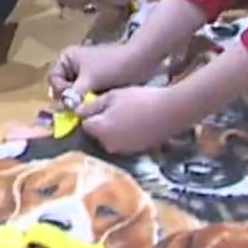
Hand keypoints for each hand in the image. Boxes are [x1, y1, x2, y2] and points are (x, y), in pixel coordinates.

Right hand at [49, 41, 156, 101]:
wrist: (139, 61)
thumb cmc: (112, 67)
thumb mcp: (89, 81)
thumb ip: (74, 96)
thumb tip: (66, 110)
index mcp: (67, 58)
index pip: (54, 80)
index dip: (61, 91)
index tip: (73, 99)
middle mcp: (73, 64)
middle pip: (63, 87)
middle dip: (71, 98)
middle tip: (80, 106)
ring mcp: (84, 73)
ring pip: (75, 92)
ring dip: (81, 101)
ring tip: (89, 107)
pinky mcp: (95, 80)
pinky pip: (86, 93)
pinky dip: (89, 100)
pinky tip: (95, 105)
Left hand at [75, 85, 203, 153]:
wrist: (171, 111)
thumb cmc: (139, 99)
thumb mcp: (112, 96)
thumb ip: (92, 106)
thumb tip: (77, 112)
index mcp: (100, 130)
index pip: (84, 124)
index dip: (90, 113)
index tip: (98, 104)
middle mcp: (108, 145)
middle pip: (96, 134)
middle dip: (100, 122)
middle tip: (114, 106)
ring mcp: (123, 150)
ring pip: (110, 138)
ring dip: (113, 128)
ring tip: (127, 113)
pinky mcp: (136, 151)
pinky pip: (123, 142)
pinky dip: (125, 134)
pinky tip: (136, 122)